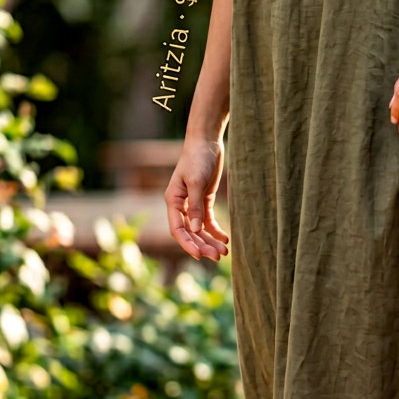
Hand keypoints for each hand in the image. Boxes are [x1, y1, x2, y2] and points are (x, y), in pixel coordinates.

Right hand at [164, 138, 229, 261]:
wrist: (206, 141)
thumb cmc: (197, 158)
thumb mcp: (196, 182)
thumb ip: (195, 206)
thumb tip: (195, 230)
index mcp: (172, 201)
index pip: (177, 229)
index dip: (187, 244)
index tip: (200, 256)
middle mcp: (180, 205)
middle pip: (190, 232)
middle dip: (202, 245)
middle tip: (218, 257)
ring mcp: (192, 203)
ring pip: (199, 229)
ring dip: (210, 241)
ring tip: (224, 252)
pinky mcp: (204, 200)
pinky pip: (208, 221)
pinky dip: (215, 231)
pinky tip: (225, 239)